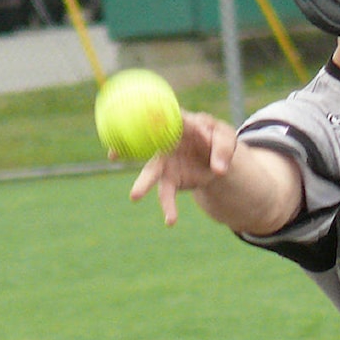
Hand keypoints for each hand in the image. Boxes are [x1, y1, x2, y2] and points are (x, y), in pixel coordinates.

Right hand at [128, 111, 237, 225]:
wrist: (217, 159)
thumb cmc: (218, 141)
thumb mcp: (226, 139)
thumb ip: (223, 151)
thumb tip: (219, 170)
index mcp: (180, 124)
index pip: (167, 118)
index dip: (154, 119)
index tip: (142, 121)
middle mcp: (166, 141)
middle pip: (146, 144)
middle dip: (128, 147)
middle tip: (113, 154)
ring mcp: (165, 161)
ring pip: (151, 172)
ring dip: (143, 184)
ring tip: (134, 196)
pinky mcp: (170, 179)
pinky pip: (167, 193)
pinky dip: (168, 207)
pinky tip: (170, 221)